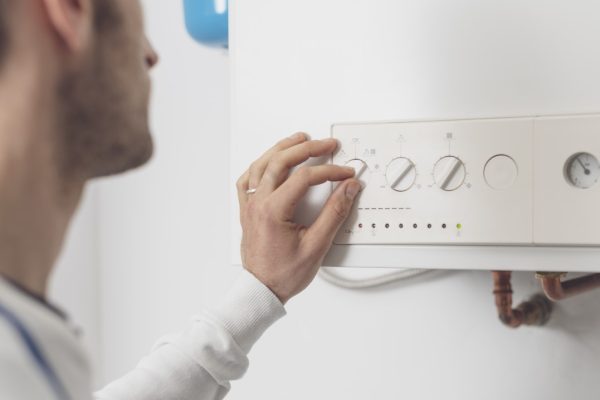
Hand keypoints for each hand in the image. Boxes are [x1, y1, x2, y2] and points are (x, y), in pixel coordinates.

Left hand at [236, 133, 360, 303]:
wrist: (261, 290)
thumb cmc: (283, 274)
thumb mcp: (316, 246)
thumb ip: (334, 213)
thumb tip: (347, 190)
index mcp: (273, 210)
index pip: (305, 178)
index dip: (329, 172)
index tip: (345, 175)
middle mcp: (258, 203)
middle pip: (281, 161)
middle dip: (307, 148)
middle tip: (326, 144)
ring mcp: (250, 205)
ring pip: (262, 164)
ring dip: (282, 148)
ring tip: (299, 140)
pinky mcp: (247, 210)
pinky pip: (248, 179)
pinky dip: (260, 165)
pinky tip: (268, 161)